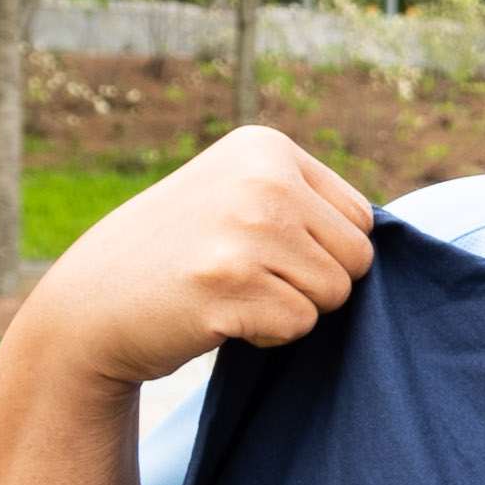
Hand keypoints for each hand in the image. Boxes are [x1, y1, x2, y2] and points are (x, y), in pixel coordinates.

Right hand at [9, 126, 374, 390]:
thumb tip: (394, 232)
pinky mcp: (230, 286)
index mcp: (266, 147)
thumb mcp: (238, 196)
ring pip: (334, 296)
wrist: (90, 306)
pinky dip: (267, 336)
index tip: (263, 251)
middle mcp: (259, 180)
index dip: (323, 252)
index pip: (360, 218)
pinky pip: (299, 327)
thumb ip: (307, 203)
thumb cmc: (180, 256)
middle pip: (357, 259)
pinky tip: (218, 316)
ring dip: (289, 310)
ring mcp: (244, 231)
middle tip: (247, 279)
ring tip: (230, 293)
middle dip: (313, 284)